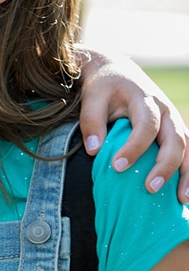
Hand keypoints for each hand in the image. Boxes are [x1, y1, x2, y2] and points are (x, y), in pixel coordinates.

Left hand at [79, 48, 188, 201]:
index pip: (146, 126)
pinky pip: (188, 151)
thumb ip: (91, 122)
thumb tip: (94, 151)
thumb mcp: (93, 97)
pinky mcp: (175, 130)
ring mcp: (174, 121)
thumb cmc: (103, 86)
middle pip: (175, 139)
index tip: (117, 167)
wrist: (116, 70)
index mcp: (145, 100)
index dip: (134, 147)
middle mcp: (166, 111)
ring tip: (181, 200)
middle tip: (150, 188)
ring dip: (187, 174)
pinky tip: (185, 193)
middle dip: (165, 165)